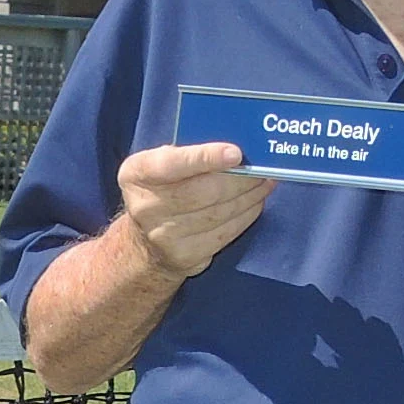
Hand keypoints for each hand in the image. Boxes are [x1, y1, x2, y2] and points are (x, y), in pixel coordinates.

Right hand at [117, 142, 273, 279]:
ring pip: (220, 213)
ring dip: (250, 196)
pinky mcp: (185, 256)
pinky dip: (247, 215)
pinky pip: (226, 232)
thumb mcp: (161, 165)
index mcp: (137, 174)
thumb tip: (236, 148)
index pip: (174, 164)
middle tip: (263, 168)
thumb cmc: (162, 190)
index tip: (236, 154)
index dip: (207, 158)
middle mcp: (146, 206)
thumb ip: (189, 153)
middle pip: (205, 191)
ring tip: (265, 182)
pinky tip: (256, 202)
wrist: (143, 244)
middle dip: (241, 179)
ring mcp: (164, 235)